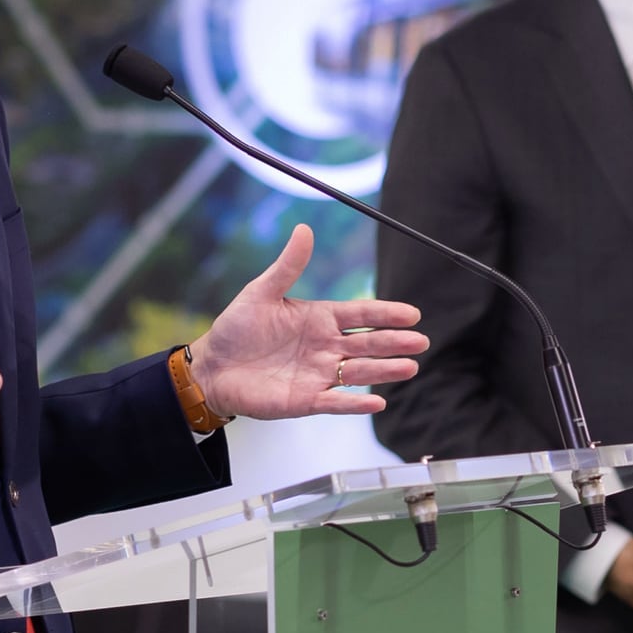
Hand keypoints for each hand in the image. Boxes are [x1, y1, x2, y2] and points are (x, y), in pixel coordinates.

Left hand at [187, 225, 428, 418]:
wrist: (212, 367)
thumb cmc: (236, 329)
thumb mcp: (261, 292)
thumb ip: (288, 266)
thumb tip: (304, 229)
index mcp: (320, 319)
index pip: (361, 315)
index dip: (386, 314)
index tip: (412, 314)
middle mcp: (326, 347)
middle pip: (368, 344)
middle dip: (394, 342)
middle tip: (420, 341)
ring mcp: (319, 374)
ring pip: (359, 372)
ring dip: (385, 371)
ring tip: (410, 367)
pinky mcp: (307, 400)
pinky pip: (337, 402)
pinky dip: (356, 403)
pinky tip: (377, 402)